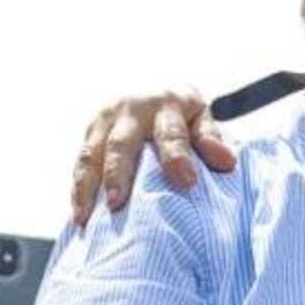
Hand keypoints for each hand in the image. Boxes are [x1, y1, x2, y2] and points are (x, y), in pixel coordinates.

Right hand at [72, 89, 235, 223]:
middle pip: (121, 143)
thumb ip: (211, 139)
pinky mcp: (90, 132)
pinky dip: (77, 188)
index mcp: (166, 105)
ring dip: (87, 186)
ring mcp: (106, 120)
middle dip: (118, 174)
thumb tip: (226, 163)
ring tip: (86, 216)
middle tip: (117, 203)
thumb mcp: (202, 117)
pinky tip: (79, 213)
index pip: (171, 133)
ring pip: (92, 154)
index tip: (186, 181)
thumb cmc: (182, 114)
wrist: (153, 88)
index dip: (177, 157)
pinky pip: (81, 162)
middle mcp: (131, 109)